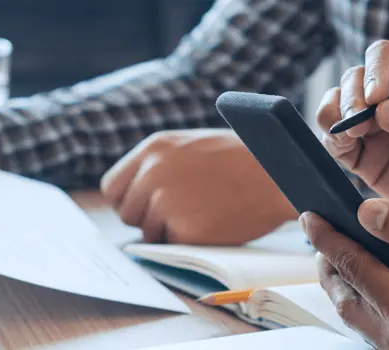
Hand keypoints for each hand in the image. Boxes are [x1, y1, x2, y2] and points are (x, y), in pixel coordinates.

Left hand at [100, 129, 295, 244]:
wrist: (276, 173)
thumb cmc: (240, 158)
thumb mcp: (190, 145)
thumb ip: (159, 164)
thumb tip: (135, 192)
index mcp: (153, 149)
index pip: (112, 186)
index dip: (126, 199)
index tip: (143, 205)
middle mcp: (152, 174)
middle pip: (125, 212)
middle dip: (145, 218)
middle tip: (177, 213)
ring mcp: (165, 201)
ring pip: (147, 232)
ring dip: (168, 230)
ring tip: (201, 212)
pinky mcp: (183, 228)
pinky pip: (172, 243)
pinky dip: (188, 239)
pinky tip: (211, 222)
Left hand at [302, 200, 388, 349]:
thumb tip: (368, 213)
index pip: (352, 266)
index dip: (327, 237)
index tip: (310, 216)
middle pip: (344, 296)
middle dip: (327, 262)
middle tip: (322, 233)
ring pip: (355, 315)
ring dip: (342, 282)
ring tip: (340, 252)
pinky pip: (373, 327)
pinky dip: (362, 299)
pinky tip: (370, 281)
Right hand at [317, 40, 388, 226]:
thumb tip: (383, 112)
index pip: (386, 56)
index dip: (375, 70)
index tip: (376, 97)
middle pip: (354, 78)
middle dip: (351, 96)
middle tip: (359, 120)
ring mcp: (372, 125)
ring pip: (337, 105)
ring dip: (334, 113)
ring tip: (351, 132)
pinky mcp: (359, 154)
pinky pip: (334, 140)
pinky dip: (331, 139)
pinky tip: (343, 144)